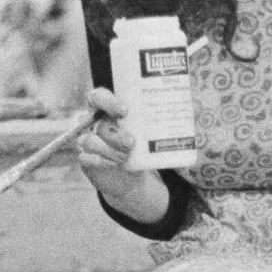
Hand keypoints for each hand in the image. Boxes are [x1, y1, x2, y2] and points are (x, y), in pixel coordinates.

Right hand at [75, 88, 169, 223]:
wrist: (131, 175)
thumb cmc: (142, 144)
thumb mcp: (150, 128)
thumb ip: (159, 114)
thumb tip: (186, 97)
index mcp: (107, 109)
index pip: (98, 97)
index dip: (108, 101)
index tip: (125, 111)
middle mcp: (95, 123)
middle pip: (98, 122)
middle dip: (114, 133)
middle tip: (132, 142)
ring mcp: (88, 141)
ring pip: (90, 140)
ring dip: (109, 148)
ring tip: (127, 155)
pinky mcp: (86, 160)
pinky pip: (86, 158)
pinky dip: (100, 161)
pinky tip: (113, 163)